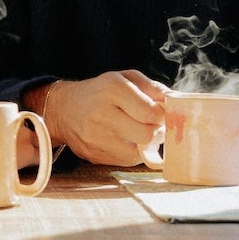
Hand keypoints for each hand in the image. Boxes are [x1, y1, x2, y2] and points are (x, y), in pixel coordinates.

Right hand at [29, 70, 169, 166]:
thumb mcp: (124, 79)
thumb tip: (174, 101)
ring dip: (145, 144)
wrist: (64, 110)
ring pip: (137, 152)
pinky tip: (127, 141)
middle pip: (146, 134)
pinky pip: (125, 160)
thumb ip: (152, 88)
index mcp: (113, 90)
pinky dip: (132, 152)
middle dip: (156, 131)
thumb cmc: (100, 92)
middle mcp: (102, 114)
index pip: (151, 113)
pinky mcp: (93, 155)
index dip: (162, 116)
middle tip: (153, 126)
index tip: (160, 114)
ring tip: (141, 133)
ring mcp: (96, 137)